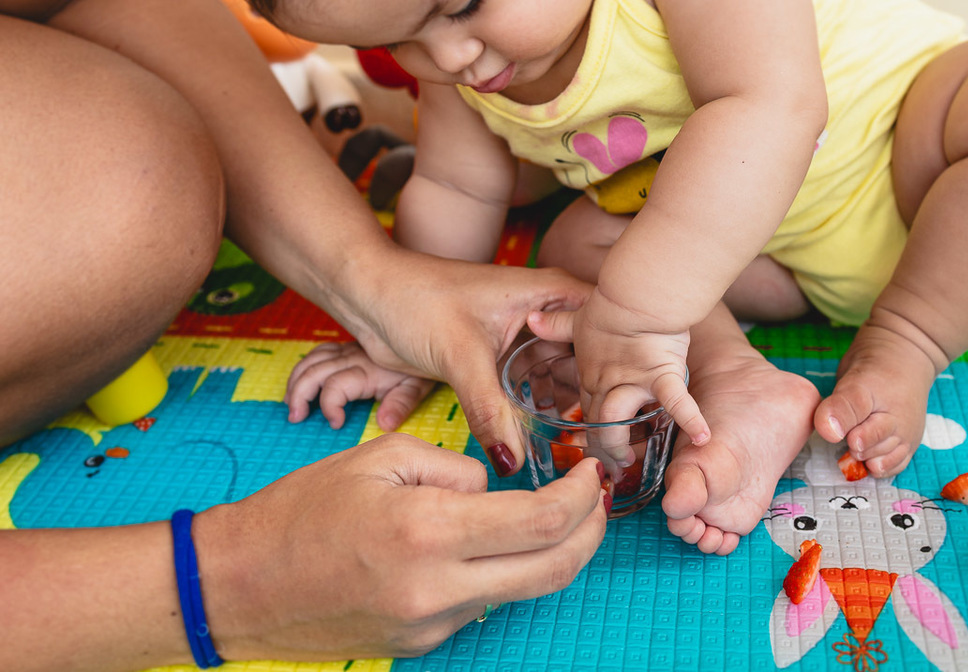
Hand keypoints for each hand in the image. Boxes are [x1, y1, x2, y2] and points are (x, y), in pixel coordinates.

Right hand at [194, 433, 608, 660]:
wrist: (237, 585)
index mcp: (427, 531)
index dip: (580, 496)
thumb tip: (494, 489)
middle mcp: (437, 589)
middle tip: (594, 496)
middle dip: (590, 530)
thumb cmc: (300, 511)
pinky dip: (496, 571)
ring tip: (546, 513)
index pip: (540, 521)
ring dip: (548, 552)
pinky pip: (480, 602)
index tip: (589, 471)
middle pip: (554, 569)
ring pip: (522, 588)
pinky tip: (478, 545)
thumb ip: (453, 469)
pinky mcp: (421, 644)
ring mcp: (432, 625)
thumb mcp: (380, 457)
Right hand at [285, 342, 437, 431]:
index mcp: (367, 370)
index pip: (335, 387)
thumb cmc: (422, 368)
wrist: (430, 339)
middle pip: (313, 372)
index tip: (337, 423)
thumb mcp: (417, 388)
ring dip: (295, 381)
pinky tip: (300, 381)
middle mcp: (352, 357)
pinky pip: (318, 352)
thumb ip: (401, 405)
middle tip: (296, 418)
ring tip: (290, 404)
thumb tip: (384, 424)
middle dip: (298, 395)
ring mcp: (347, 350)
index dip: (329, 407)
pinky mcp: (347, 347)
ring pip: (310, 360)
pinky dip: (304, 366)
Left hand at [340, 253, 592, 474]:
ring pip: (560, 376)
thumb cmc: (415, 298)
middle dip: (594, 398)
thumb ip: (490, 409)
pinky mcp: (499, 357)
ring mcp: (522, 336)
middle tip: (601, 442)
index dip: (617, 367)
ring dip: (564, 408)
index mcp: (549, 293)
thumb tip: (512, 461)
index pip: (604, 330)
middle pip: (588, 359)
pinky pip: (531, 386)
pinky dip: (535, 410)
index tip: (621, 409)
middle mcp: (543, 313)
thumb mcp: (459, 354)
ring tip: (576, 448)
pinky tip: (541, 440)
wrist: (368, 294)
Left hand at [528, 288, 709, 446]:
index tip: (592, 449)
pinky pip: (676, 402)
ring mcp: (634, 381)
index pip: (589, 411)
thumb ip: (556, 324)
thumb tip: (532, 319)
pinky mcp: (660, 375)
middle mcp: (610, 383)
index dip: (589, 432)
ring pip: (618, 422)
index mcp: (593, 373)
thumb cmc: (608, 303)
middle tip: (611, 466)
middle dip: (603, 448)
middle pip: (600, 423)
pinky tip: (702, 437)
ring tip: (629, 462)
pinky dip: (691, 419)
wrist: (635, 292)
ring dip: (620, 443)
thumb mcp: (576, 317)